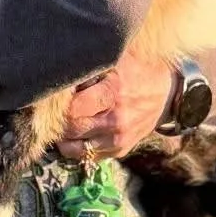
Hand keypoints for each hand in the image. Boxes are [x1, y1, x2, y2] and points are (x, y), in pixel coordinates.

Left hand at [57, 45, 176, 160]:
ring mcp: (119, 138)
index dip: (58, 104)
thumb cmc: (137, 70)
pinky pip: (90, 156)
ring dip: (63, 139)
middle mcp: (116, 119)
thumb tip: (61, 68)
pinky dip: (78, 148)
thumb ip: (90, 66)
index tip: (52, 97)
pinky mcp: (121, 149)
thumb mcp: (116, 60)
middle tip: (48, 113)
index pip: (73, 108)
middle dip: (57, 122)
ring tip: (58, 126)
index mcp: (114, 93)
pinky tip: (74, 136)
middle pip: (72, 129)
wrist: (167, 93)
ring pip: (77, 148)